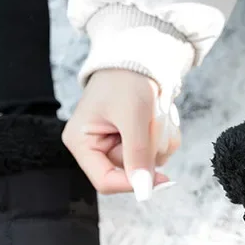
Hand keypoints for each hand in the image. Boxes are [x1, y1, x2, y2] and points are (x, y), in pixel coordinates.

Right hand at [62, 69, 180, 198]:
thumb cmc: (126, 78)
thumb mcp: (133, 115)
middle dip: (150, 151)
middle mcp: (94, 147)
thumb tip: (143, 190)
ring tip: (157, 113)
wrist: (139, 54)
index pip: (105, 181)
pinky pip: (155, 151)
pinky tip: (159, 115)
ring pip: (147, 163)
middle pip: (129, 172)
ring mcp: (114, 144)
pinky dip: (164, 135)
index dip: (132, 184)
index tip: (162, 179)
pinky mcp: (132, 140)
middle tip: (156, 123)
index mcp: (81, 142)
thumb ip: (137, 154)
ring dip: (160, 141)